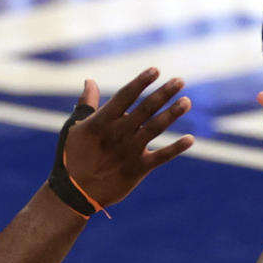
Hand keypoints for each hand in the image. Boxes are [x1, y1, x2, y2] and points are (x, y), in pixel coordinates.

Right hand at [63, 68, 194, 207]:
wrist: (73, 192)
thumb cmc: (72, 157)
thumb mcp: (75, 128)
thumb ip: (86, 104)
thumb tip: (89, 80)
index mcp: (102, 121)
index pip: (126, 96)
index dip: (141, 82)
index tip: (155, 70)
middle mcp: (119, 133)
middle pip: (146, 108)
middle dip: (164, 93)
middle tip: (180, 81)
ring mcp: (130, 151)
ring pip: (155, 128)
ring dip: (172, 113)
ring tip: (187, 102)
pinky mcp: (138, 168)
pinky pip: (161, 157)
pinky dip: (176, 148)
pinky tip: (190, 139)